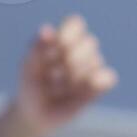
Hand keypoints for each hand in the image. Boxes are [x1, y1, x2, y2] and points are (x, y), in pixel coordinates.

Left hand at [14, 15, 116, 135]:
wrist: (36, 113)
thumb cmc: (31, 84)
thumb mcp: (28, 67)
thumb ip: (36, 48)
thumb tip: (46, 29)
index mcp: (63, 37)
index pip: (76, 24)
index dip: (68, 36)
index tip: (56, 47)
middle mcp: (81, 48)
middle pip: (89, 43)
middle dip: (69, 60)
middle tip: (51, 76)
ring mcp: (93, 65)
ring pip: (95, 62)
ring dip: (72, 79)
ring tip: (57, 89)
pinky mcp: (101, 84)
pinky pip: (107, 77)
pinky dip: (91, 85)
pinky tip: (75, 94)